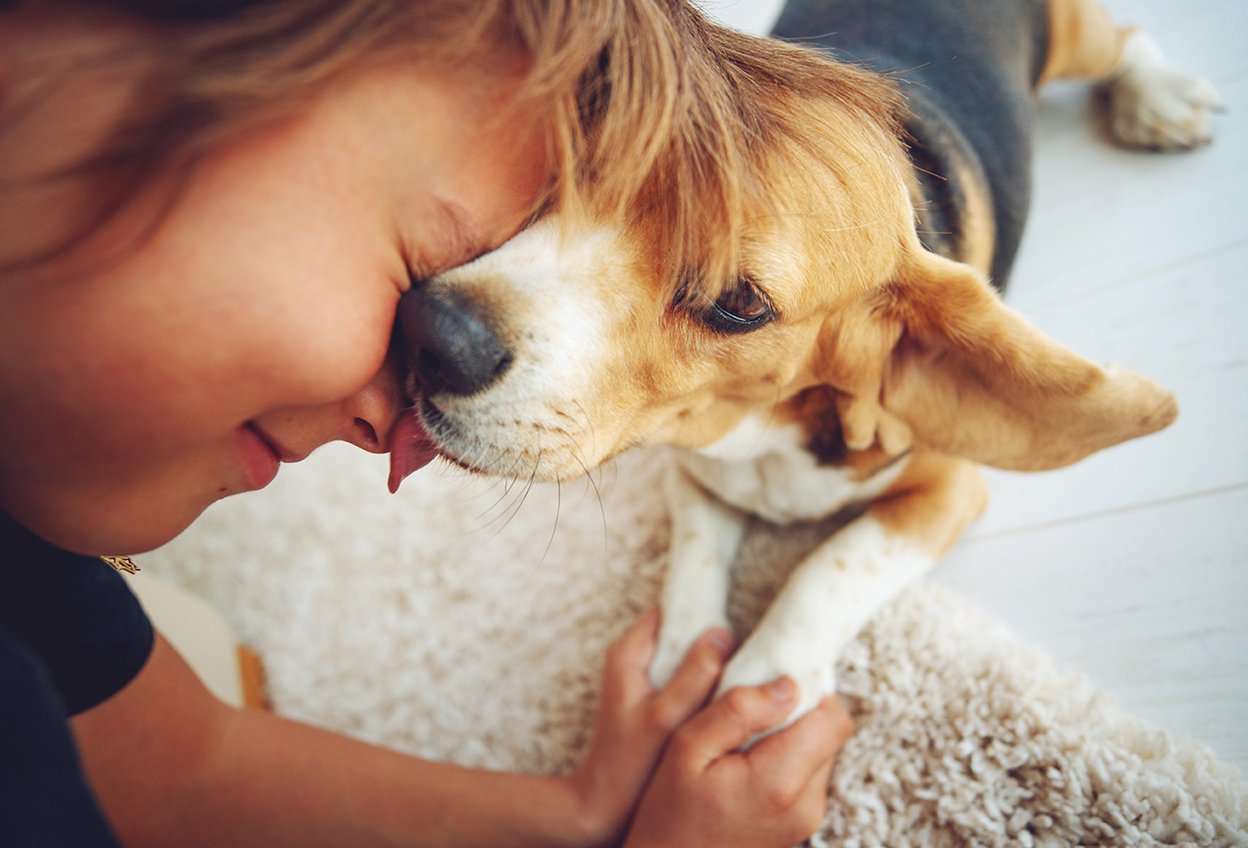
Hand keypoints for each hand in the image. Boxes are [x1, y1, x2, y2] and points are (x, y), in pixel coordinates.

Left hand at [564, 610, 734, 845]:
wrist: (605, 805)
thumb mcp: (665, 716)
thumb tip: (722, 634)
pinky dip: (710, 684)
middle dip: (717, 638)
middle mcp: (634, 658)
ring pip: (690, 657)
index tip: (741, 617)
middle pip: (685, 631)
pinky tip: (733, 698)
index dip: (705, 608)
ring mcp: (647, 680)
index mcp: (629, 652)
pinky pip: (690, 679)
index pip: (671, 608)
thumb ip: (693, 674)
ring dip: (716, 663)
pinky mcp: (658, 700)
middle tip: (754, 649)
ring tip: (748, 672)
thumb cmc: (629, 764)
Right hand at [624, 680, 852, 847]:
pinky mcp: (800, 824)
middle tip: (752, 710)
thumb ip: (738, 711)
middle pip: (828, 732)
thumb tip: (788, 685)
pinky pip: (807, 773)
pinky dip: (785, 758)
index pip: (833, 719)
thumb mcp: (687, 748)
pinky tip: (747, 762)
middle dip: (797, 711)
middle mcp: (806, 804)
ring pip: (820, 750)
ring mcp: (807, 819)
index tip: (773, 681)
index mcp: (780, 782)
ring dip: (791, 734)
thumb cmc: (669, 809)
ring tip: (744, 739)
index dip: (810, 690)